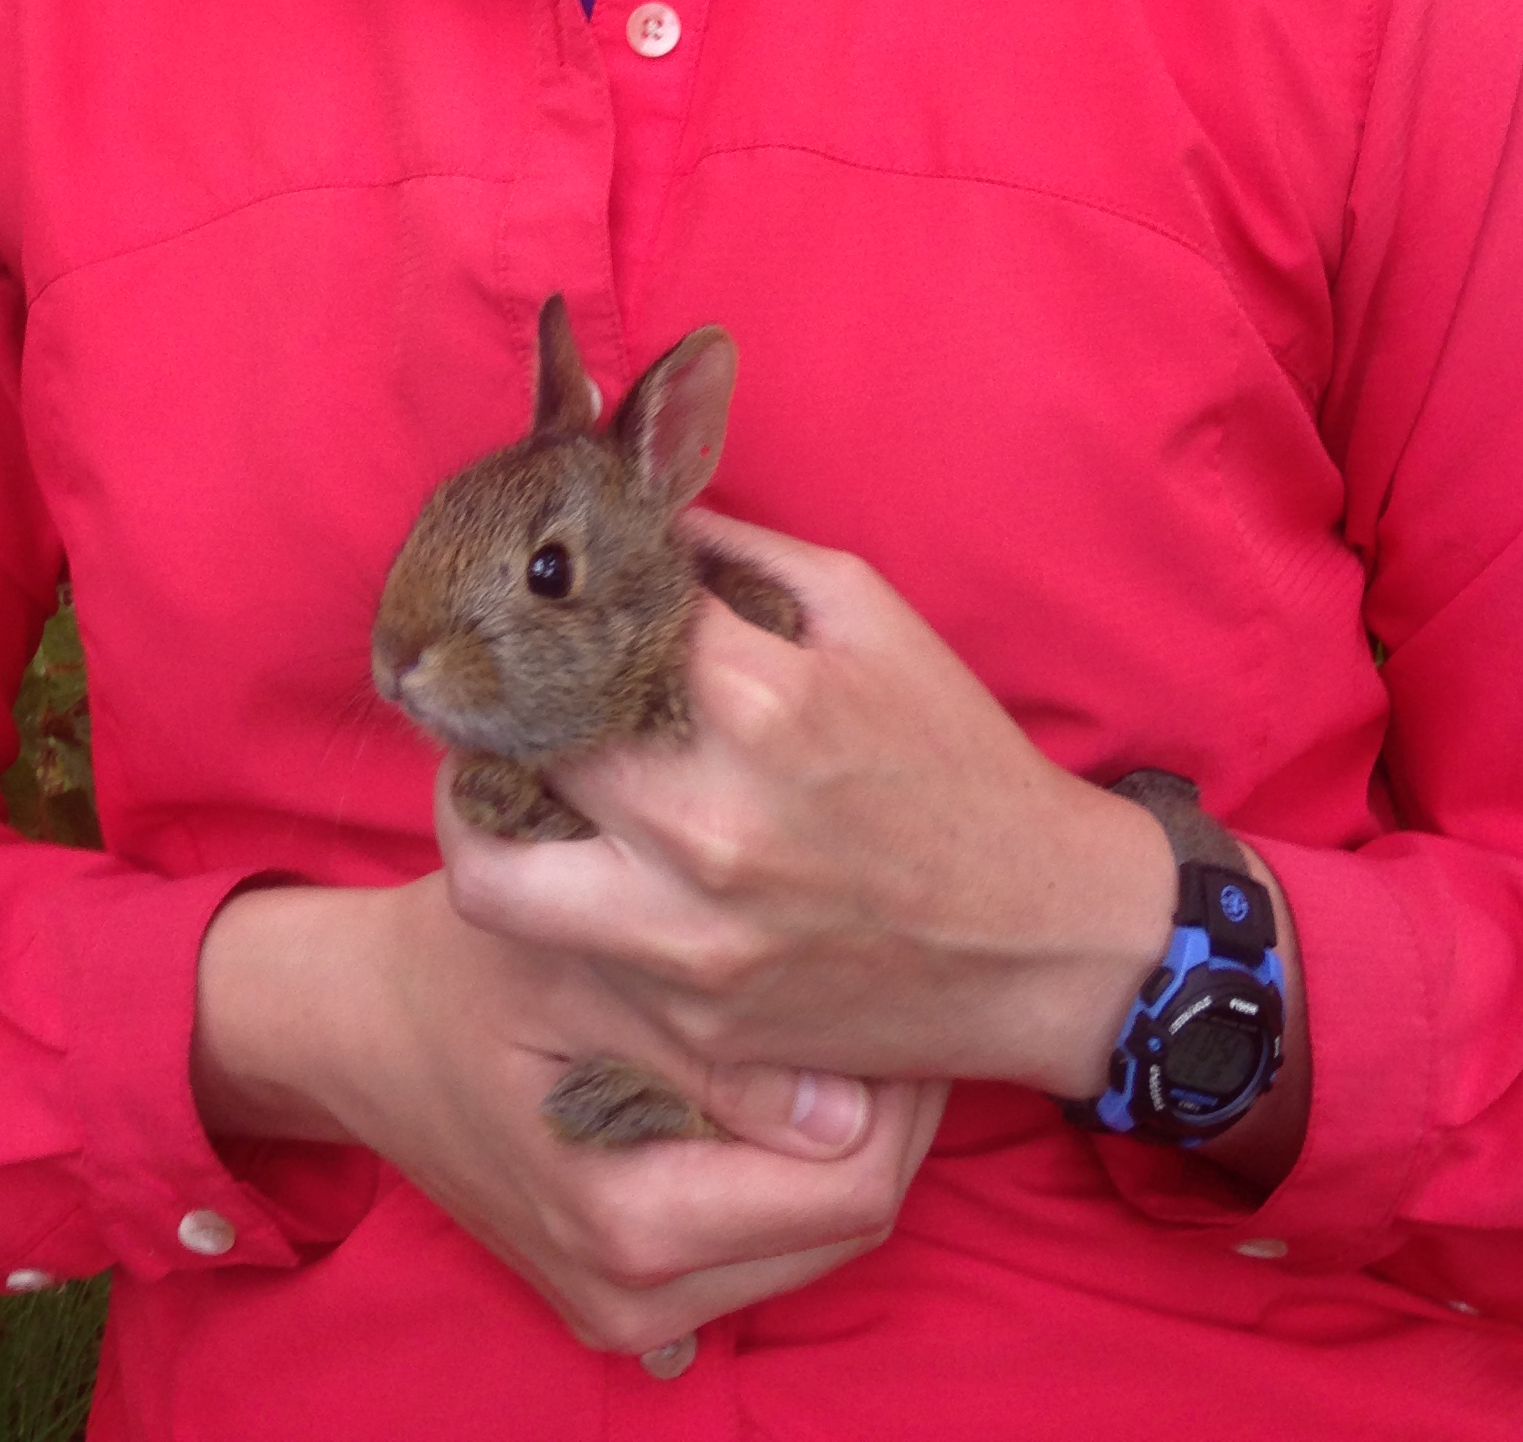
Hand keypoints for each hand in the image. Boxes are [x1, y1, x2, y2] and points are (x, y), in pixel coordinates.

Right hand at [192, 871, 948, 1356]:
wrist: (356, 1021)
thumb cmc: (460, 963)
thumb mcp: (570, 965)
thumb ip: (699, 1040)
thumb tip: (841, 1109)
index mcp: (627, 1223)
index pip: (848, 1187)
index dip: (901, 1084)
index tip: (907, 979)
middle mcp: (633, 1296)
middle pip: (845, 1222)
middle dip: (889, 1106)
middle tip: (895, 984)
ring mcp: (626, 1308)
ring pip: (815, 1236)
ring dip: (847, 1132)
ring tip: (844, 1011)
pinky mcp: (619, 1291)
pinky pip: (759, 1240)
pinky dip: (789, 1159)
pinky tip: (782, 1068)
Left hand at [438, 510, 1178, 1102]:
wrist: (1046, 939)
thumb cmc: (956, 755)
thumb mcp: (868, 614)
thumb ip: (741, 552)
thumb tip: (634, 509)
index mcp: (756, 698)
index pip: (578, 622)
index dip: (536, 598)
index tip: (522, 591)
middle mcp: (710, 821)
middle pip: (515, 740)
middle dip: (489, 700)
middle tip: (481, 683)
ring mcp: (694, 934)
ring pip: (493, 876)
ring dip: (477, 823)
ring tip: (491, 789)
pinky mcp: (696, 1014)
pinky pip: (568, 953)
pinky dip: (556, 902)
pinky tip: (577, 864)